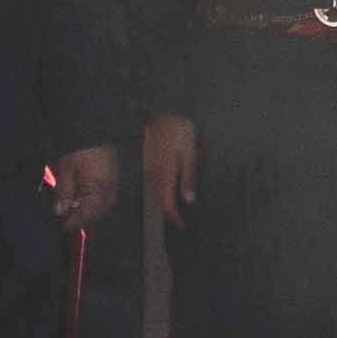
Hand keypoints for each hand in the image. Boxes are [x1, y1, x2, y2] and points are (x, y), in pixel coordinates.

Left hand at [49, 144, 120, 230]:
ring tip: (74, 208)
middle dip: (82, 218)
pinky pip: (106, 196)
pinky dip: (95, 201)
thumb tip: (60, 212)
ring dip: (89, 210)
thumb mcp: (65, 170)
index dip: (73, 222)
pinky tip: (84, 198)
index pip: (86, 215)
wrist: (92, 127)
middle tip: (67, 218)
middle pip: (97, 213)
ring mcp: (114, 183)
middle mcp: (109, 190)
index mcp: (98, 190)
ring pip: (103, 206)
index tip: (62, 226)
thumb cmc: (78, 149)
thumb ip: (63, 193)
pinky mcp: (114, 176)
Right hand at [144, 113, 200, 228]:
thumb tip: (189, 201)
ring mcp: (148, 168)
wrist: (161, 111)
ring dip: (163, 203)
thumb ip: (188, 178)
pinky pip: (152, 183)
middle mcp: (153, 175)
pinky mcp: (146, 162)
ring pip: (153, 193)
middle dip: (168, 213)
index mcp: (165, 175)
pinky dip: (159, 192)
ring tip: (176, 209)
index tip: (183, 226)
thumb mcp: (190, 154)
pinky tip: (168, 190)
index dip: (173, 218)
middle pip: (158, 201)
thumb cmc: (180, 131)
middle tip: (180, 220)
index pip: (166, 205)